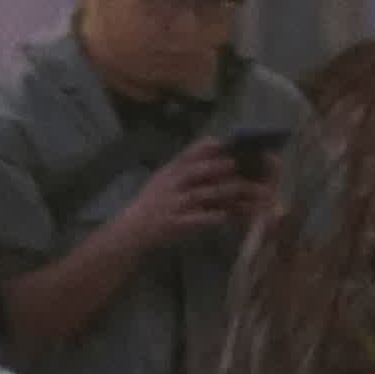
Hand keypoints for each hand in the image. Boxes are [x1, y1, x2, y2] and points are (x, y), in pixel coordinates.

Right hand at [123, 135, 280, 252]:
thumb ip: (186, 162)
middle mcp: (170, 186)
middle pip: (194, 173)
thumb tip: (214, 142)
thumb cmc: (154, 202)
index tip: (222, 143)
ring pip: (199, 195)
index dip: (204, 149)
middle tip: (235, 164)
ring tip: (241, 189)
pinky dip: (210, 217)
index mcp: (168, 173)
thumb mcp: (164, 177)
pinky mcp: (175, 224)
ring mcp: (173, 205)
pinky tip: (225, 216)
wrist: (133, 230)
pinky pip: (196, 219)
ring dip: (221, 192)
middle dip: (214, 167)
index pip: (185, 156)